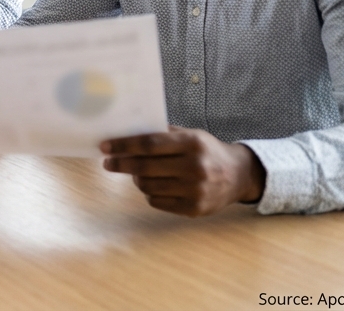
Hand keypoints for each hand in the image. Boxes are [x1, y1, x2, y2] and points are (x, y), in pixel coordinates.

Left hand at [100, 126, 266, 216]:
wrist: (238, 176)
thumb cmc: (207, 151)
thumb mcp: (190, 135)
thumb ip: (162, 135)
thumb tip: (125, 134)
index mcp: (192, 144)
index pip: (148, 144)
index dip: (123, 146)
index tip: (105, 147)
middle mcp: (195, 167)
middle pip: (144, 166)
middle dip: (120, 164)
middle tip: (108, 162)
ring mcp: (195, 191)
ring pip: (148, 186)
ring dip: (136, 179)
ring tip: (136, 173)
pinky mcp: (194, 209)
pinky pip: (157, 201)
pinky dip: (150, 193)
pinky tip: (155, 185)